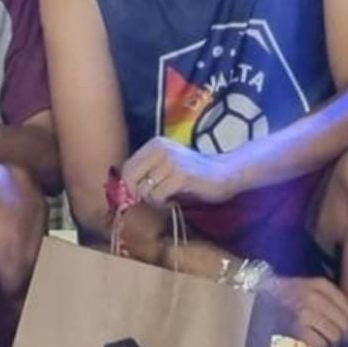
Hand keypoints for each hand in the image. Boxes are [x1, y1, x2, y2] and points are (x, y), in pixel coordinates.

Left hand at [123, 137, 240, 205]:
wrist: (225, 173)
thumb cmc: (193, 173)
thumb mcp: (166, 165)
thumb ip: (147, 172)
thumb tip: (122, 191)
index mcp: (155, 144)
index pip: (127, 166)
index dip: (128, 185)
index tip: (137, 197)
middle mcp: (161, 148)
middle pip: (130, 177)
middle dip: (137, 194)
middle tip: (152, 200)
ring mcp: (171, 161)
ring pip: (144, 189)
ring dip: (152, 200)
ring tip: (166, 199)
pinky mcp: (181, 175)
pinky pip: (158, 195)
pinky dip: (163, 203)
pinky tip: (173, 201)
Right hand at [260, 275, 347, 346]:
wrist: (258, 301)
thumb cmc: (287, 297)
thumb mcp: (307, 288)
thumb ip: (327, 297)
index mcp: (317, 284)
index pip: (347, 306)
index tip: (344, 322)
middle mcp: (312, 296)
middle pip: (344, 322)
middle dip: (344, 334)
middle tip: (340, 338)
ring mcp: (303, 313)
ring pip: (334, 335)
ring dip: (334, 343)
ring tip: (329, 343)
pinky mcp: (295, 330)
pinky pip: (320, 344)